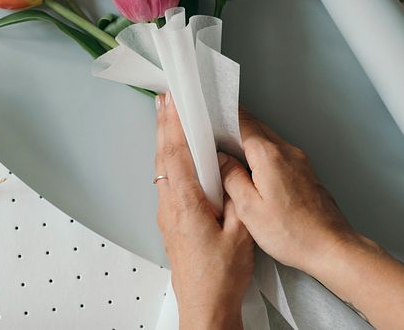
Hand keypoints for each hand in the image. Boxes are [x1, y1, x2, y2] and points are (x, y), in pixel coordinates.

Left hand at [155, 94, 253, 329]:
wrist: (205, 308)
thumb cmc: (221, 277)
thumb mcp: (240, 235)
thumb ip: (235, 199)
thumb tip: (230, 171)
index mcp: (185, 204)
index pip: (176, 154)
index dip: (174, 124)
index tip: (174, 100)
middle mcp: (169, 205)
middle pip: (163, 155)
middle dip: (164, 124)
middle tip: (164, 97)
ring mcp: (167, 214)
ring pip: (162, 168)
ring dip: (165, 140)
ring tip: (166, 115)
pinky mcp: (170, 222)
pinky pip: (167, 181)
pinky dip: (169, 159)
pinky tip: (176, 154)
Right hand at [218, 111, 403, 329]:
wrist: (332, 247)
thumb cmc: (293, 233)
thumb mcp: (249, 209)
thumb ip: (231, 178)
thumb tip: (220, 160)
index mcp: (269, 156)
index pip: (241, 122)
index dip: (221, 116)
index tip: (208, 115)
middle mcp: (287, 151)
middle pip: (255, 126)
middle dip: (233, 125)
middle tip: (213, 131)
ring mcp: (299, 160)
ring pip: (267, 139)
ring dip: (248, 139)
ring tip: (228, 152)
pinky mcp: (305, 172)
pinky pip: (278, 153)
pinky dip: (262, 153)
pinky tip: (253, 170)